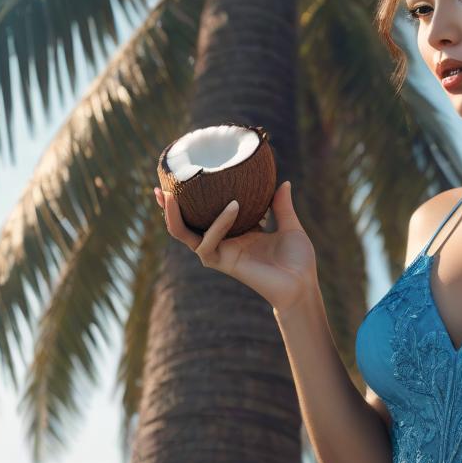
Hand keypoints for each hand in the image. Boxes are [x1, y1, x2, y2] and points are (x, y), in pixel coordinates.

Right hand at [154, 181, 316, 311]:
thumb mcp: (290, 226)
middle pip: (186, 224)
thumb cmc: (298, 261)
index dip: (193, 199)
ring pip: (185, 235)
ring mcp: (221, 252)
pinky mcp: (223, 263)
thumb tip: (283, 181)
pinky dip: (217, 225)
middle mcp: (224, 241)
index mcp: (237, 231)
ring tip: (170, 194)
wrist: (302, 285)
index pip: (208, 212)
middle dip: (169, 208)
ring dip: (174, 216)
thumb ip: (281, 205)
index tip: (184, 177)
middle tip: (160, 187)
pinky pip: (208, 244)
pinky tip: (232, 207)